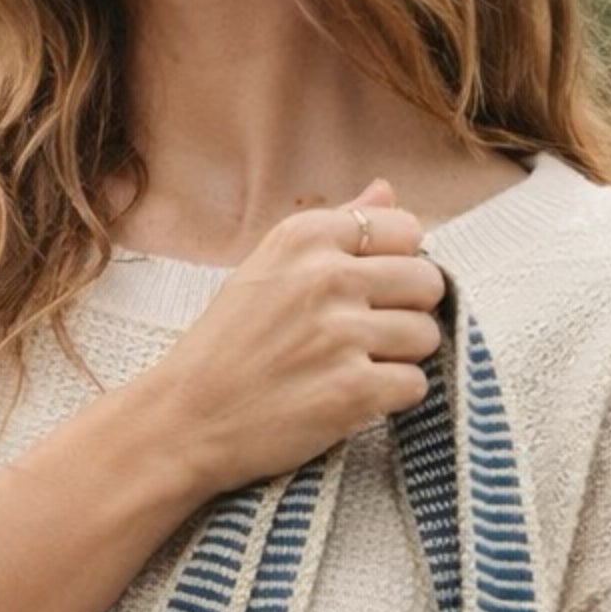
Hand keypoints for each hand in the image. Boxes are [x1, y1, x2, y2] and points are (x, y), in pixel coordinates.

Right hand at [145, 174, 446, 500]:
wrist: (183, 420)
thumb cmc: (225, 345)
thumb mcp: (268, 267)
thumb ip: (334, 228)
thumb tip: (388, 190)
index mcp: (305, 237)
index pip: (404, 229)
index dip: (397, 263)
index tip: (368, 290)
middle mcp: (326, 277)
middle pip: (426, 281)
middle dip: (408, 311)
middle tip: (367, 336)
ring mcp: (341, 335)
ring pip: (426, 335)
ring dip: (400, 357)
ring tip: (355, 368)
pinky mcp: (353, 391)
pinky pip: (415, 385)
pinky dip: (391, 398)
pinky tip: (352, 399)